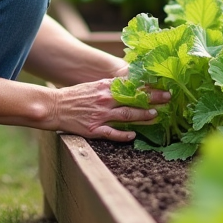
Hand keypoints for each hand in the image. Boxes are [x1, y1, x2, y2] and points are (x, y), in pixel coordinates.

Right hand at [47, 79, 170, 142]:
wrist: (55, 106)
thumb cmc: (76, 96)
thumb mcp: (95, 86)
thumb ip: (112, 87)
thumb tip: (131, 85)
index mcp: (105, 87)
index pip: (132, 85)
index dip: (148, 86)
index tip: (163, 85)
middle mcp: (105, 99)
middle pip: (133, 99)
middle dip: (152, 98)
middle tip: (168, 98)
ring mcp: (100, 115)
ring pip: (126, 115)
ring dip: (142, 116)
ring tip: (155, 115)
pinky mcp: (93, 129)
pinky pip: (111, 133)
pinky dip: (123, 135)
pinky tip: (133, 136)